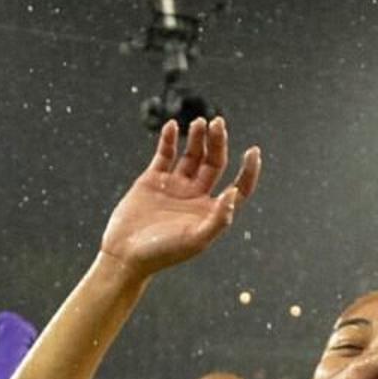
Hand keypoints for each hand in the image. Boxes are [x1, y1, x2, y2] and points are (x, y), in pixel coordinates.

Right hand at [98, 118, 260, 275]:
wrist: (124, 255)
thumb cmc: (162, 254)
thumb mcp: (195, 240)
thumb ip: (219, 219)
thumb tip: (235, 193)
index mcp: (211, 211)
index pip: (239, 186)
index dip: (248, 170)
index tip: (253, 151)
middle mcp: (196, 196)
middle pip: (214, 162)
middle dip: (217, 142)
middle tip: (217, 123)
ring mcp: (175, 186)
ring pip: (192, 155)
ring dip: (197, 138)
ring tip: (200, 123)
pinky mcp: (153, 179)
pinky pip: (165, 154)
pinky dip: (169, 139)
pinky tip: (172, 126)